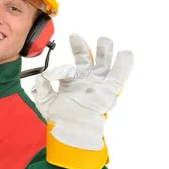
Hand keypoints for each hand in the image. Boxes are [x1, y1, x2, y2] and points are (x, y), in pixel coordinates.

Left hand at [31, 34, 133, 149]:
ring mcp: (98, 85)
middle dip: (82, 47)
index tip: (52, 75)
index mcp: (72, 82)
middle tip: (75, 37)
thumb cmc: (61, 118)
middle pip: (86, 59)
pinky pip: (118, 77)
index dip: (60, 70)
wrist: (72, 131)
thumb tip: (45, 74)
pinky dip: (123, 66)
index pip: (68, 69)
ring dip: (104, 51)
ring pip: (103, 64)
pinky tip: (126, 54)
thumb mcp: (45, 100)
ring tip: (104, 40)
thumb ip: (42, 85)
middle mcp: (86, 80)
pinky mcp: (108, 91)